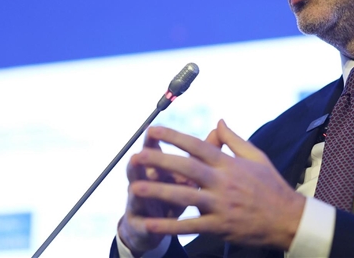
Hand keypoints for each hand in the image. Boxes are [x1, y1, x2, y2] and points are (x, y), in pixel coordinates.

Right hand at [118, 130, 201, 253]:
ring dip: (138, 192)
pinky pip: (143, 225)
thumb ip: (203, 152)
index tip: (152, 130)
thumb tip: (219, 128)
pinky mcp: (140, 225)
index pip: (154, 149)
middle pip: (141, 170)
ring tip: (134, 189)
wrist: (154, 226)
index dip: (153, 141)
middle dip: (141, 164)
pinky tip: (148, 225)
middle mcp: (146, 182)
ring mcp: (140, 203)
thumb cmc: (178, 192)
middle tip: (138, 156)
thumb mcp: (190, 173)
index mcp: (159, 167)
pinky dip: (146, 225)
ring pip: (137, 196)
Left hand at [129, 120, 305, 249]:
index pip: (197, 145)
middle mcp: (223, 182)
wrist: (288, 219)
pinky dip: (169, 226)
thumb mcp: (257, 157)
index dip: (174, 137)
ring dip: (158, 193)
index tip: (153, 130)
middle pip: (186, 168)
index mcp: (229, 163)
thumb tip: (218, 121)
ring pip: (184, 197)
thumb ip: (234, 139)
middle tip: (136, 156)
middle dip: (159, 161)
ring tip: (135, 189)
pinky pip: (190, 226)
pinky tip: (150, 224)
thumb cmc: (271, 186)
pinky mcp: (220, 226)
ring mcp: (221, 205)